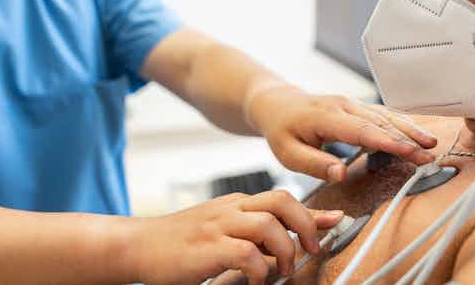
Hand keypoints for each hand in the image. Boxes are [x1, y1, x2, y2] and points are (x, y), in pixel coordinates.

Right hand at [124, 190, 343, 284]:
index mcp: (236, 204)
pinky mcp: (206, 248)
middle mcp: (230, 209)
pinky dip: (258, 269)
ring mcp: (218, 225)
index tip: (337, 221)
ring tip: (279, 271)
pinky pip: (245, 252)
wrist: (137, 246)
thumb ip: (253, 232)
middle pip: (281, 200)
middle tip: (310, 249)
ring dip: (283, 251)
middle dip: (305, 224)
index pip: (282, 198)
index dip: (312, 212)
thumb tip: (286, 239)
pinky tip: (254, 279)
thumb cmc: (180, 242)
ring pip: (267, 224)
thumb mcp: (220, 230)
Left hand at [246, 86, 437, 181]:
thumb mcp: (288, 154)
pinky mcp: (357, 107)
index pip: (362, 130)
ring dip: (409, 129)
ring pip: (385, 115)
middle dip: (407, 138)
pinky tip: (416, 134)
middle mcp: (343, 106)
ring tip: (430, 145)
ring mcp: (351, 103)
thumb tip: (341, 175)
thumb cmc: (282, 131)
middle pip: (380, 122)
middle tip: (429, 154)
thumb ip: (314, 164)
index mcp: (326, 117)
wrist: (278, 104)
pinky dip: (401, 124)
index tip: (410, 152)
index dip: (388, 141)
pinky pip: (382, 114)